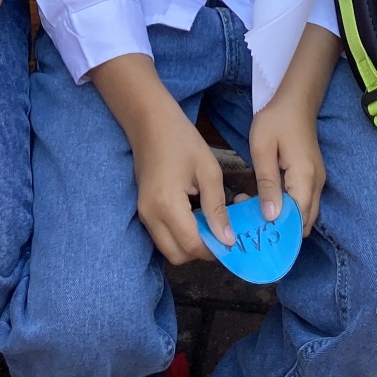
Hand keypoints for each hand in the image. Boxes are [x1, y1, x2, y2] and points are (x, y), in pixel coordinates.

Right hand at [127, 89, 233, 263]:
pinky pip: (162, 236)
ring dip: (189, 244)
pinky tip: (194, 215)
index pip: (192, 245)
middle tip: (220, 233)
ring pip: (168, 249)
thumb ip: (217, 207)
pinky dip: (178, 235)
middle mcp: (151, 216)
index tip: (233, 239)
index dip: (214, 248)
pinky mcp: (143, 210)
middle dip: (201, 251)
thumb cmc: (182, 140)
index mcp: (168, 205)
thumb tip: (228, 239)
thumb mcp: (208, 170)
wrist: (150, 121)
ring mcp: (144, 214)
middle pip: (177, 255)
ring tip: (208, 222)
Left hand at [249, 91, 326, 233]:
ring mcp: (317, 183)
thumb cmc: (276, 120)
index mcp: (304, 179)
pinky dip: (287, 210)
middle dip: (278, 229)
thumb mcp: (263, 148)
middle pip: (303, 224)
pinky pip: (303, 204)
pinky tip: (265, 201)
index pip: (297, 221)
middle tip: (250, 220)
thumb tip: (271, 216)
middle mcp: (316, 185)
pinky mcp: (312, 179)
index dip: (277, 232)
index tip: (253, 230)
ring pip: (303, 216)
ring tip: (253, 209)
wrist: (296, 101)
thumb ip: (267, 183)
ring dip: (282, 219)